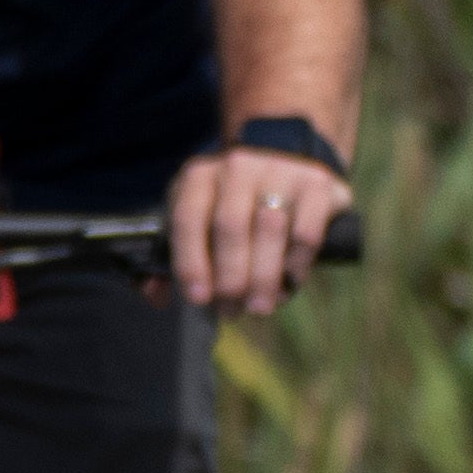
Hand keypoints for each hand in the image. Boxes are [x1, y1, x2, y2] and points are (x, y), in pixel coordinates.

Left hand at [165, 139, 349, 315]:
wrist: (288, 161)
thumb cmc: (232, 204)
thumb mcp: (197, 218)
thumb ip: (173, 257)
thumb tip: (156, 297)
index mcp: (199, 176)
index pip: (187, 219)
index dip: (191, 262)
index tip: (198, 298)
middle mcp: (237, 167)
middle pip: (230, 228)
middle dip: (229, 278)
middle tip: (231, 311)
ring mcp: (279, 171)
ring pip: (270, 230)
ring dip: (263, 278)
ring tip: (259, 307)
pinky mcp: (316, 185)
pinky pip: (306, 232)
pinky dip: (296, 265)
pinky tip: (288, 285)